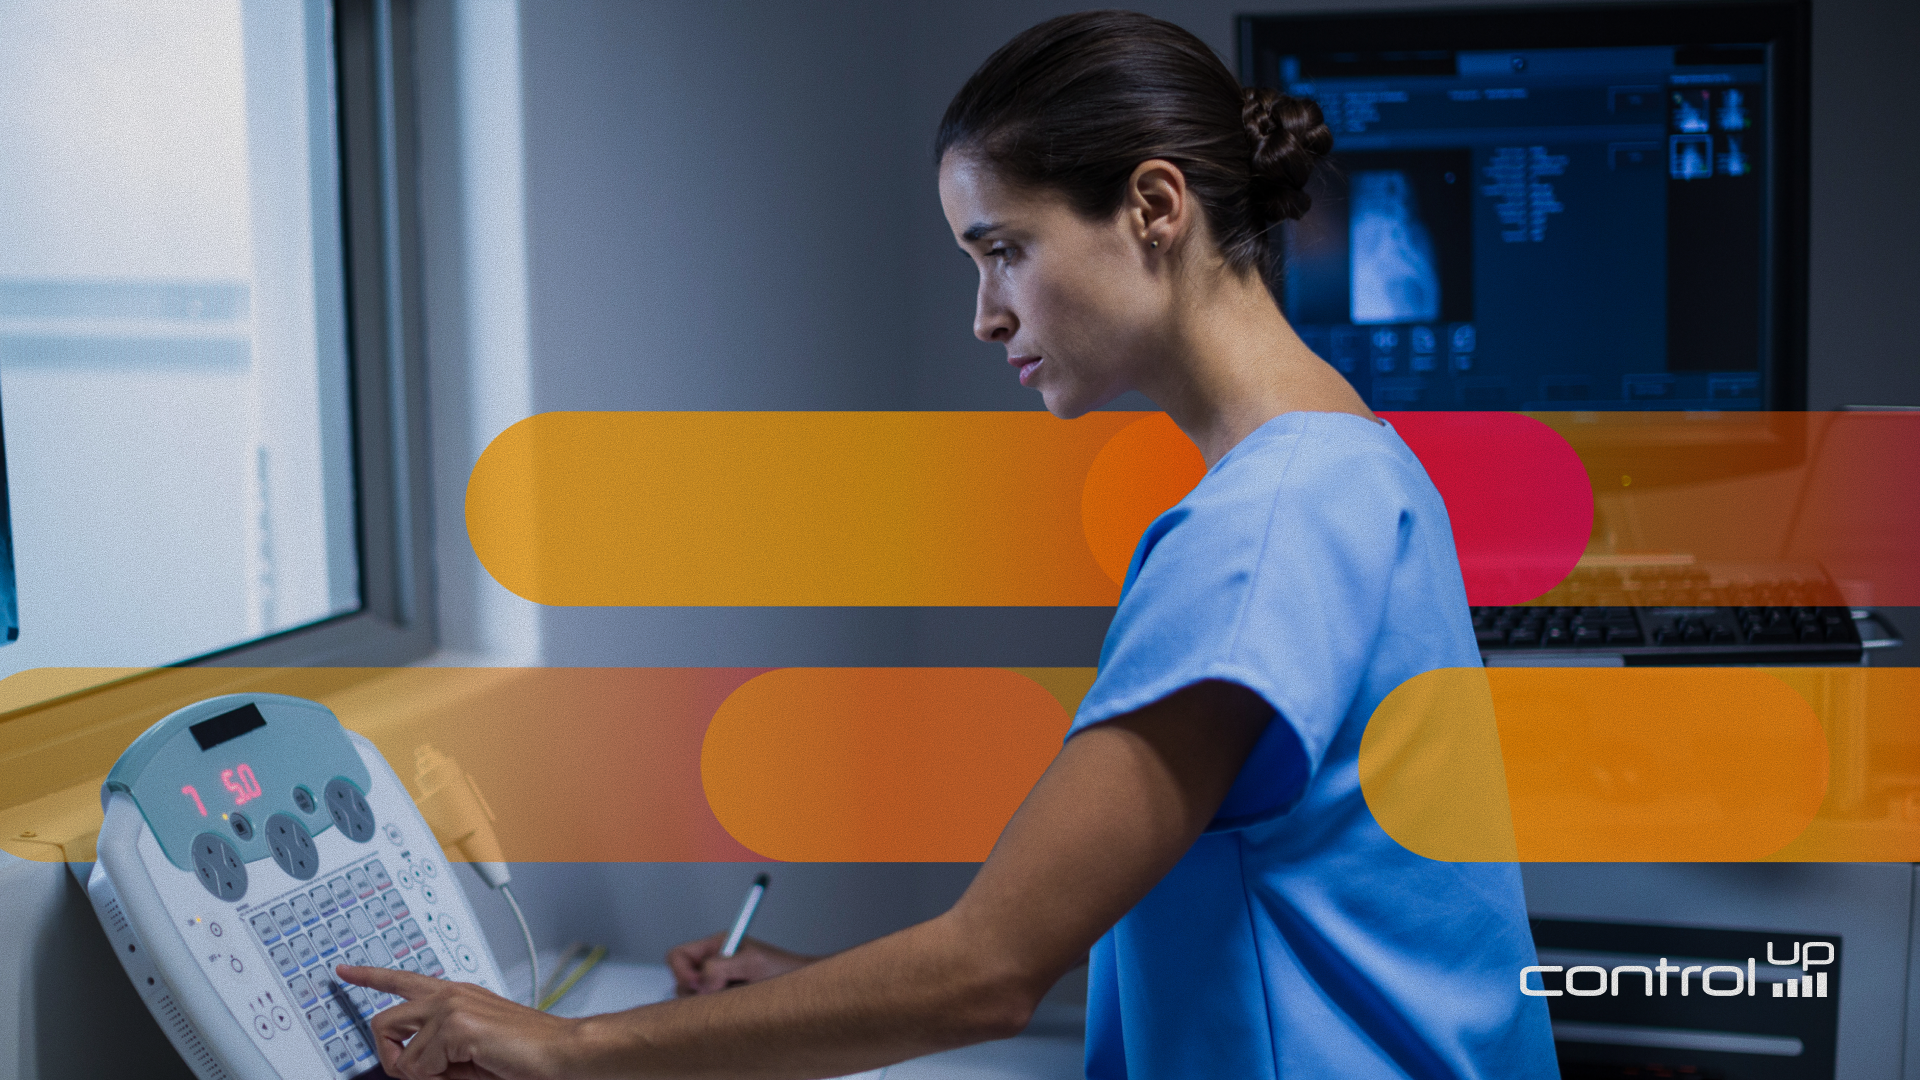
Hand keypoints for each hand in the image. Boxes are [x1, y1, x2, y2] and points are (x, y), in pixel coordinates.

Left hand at [335, 963, 578, 1079]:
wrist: (561, 1053)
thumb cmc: (523, 1053)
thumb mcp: (468, 1051)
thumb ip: (436, 1049)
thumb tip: (407, 1063)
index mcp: (455, 994)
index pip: (401, 980)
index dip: (367, 976)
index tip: (344, 971)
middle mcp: (449, 993)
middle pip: (382, 1022)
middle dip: (390, 1058)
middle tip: (422, 1074)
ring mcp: (451, 1005)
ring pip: (401, 1052)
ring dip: (422, 1074)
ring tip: (457, 1073)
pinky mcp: (456, 1024)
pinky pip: (419, 1065)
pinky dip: (438, 1079)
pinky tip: (470, 1068)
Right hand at [666, 932, 815, 995]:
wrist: (800, 989)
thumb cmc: (782, 970)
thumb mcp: (752, 963)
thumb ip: (721, 967)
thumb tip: (701, 980)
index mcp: (715, 945)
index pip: (677, 955)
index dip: (681, 971)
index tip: (700, 984)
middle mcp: (712, 964)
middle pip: (681, 980)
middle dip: (696, 992)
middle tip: (722, 994)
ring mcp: (716, 984)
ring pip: (692, 999)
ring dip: (710, 1002)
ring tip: (737, 998)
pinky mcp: (722, 1001)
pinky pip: (706, 1010)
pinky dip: (717, 1011)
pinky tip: (738, 1006)